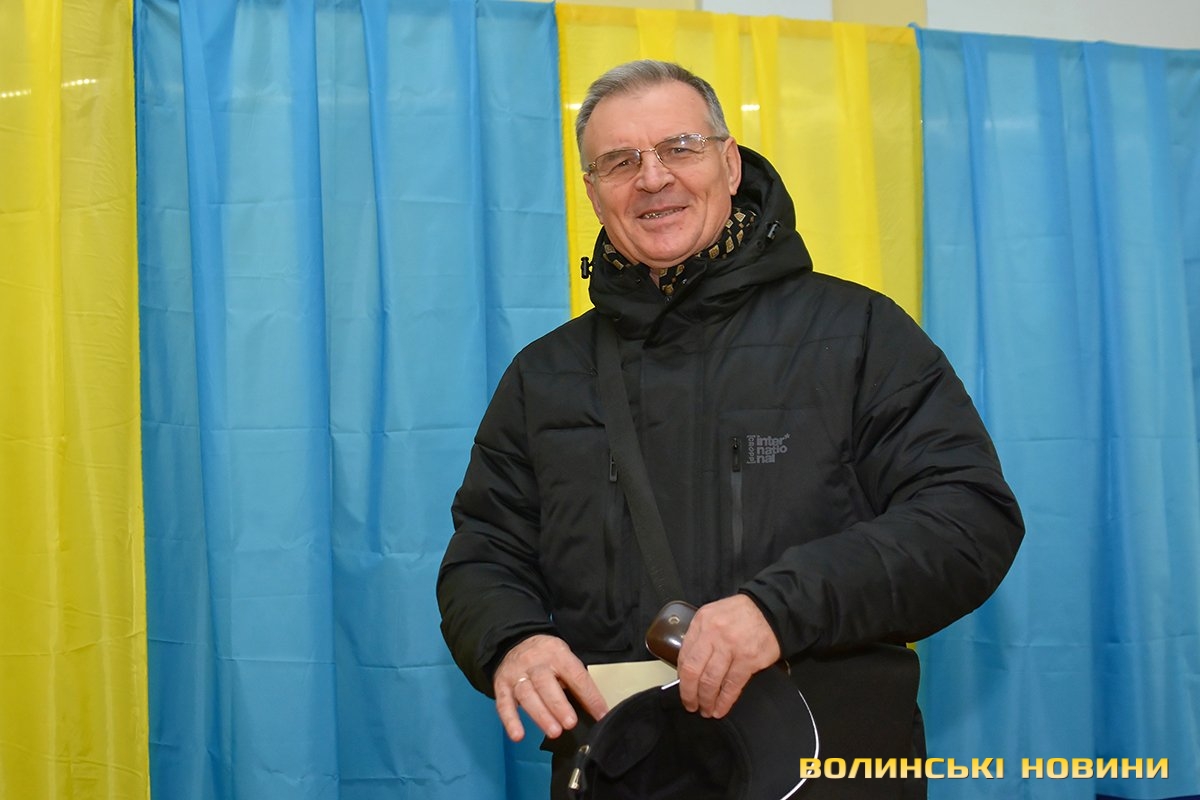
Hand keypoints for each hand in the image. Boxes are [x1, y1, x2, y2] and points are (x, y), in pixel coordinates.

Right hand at [492, 634, 608, 741]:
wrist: (516, 641)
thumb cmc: (546, 656)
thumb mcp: (565, 659)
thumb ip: (576, 681)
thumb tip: (596, 709)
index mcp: (557, 653)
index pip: (576, 675)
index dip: (589, 696)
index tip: (600, 714)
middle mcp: (535, 662)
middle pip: (546, 684)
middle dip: (559, 705)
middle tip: (570, 723)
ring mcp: (517, 673)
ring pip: (527, 694)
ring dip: (540, 715)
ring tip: (554, 731)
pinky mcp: (502, 685)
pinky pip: (504, 703)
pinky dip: (510, 720)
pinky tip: (517, 735)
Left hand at [676, 595, 780, 718]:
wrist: (769, 610)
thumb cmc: (739, 614)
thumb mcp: (713, 616)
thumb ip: (700, 636)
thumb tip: (690, 666)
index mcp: (702, 623)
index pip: (685, 656)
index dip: (682, 678)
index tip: (684, 689)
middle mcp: (714, 634)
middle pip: (694, 671)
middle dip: (689, 694)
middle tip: (690, 705)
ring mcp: (731, 647)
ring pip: (711, 681)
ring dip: (706, 700)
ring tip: (706, 710)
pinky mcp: (749, 660)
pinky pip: (732, 686)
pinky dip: (724, 701)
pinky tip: (720, 709)